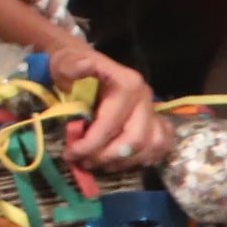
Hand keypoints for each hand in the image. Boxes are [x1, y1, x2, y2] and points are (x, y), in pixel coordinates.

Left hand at [44, 38, 165, 169]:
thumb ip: (73, 67)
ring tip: (98, 164)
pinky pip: (159, 146)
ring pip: (150, 147)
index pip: (112, 123)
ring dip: (124, 162)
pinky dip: (143, 158)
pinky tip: (120, 161)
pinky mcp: (154, 121)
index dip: (91, 143)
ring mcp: (152, 110)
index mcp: (127, 83)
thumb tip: (84, 65)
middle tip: (84, 162)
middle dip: (107, 156)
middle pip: (135, 139)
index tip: (71, 154)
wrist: (82, 62)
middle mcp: (145, 98)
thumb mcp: (66, 63)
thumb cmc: (72, 66)